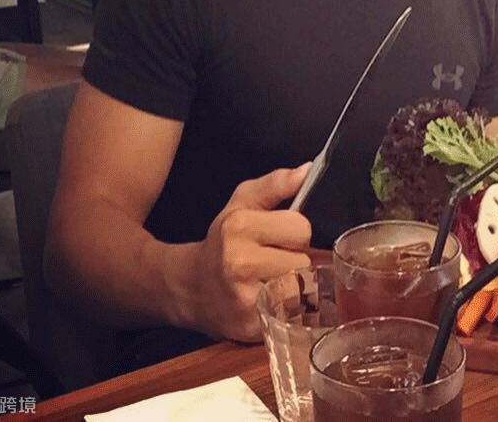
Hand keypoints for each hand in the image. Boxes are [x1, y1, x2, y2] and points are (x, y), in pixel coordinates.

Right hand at [190, 163, 312, 341]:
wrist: (190, 287)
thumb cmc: (223, 240)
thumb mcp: (242, 202)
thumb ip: (275, 184)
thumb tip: (307, 171)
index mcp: (240, 228)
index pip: (301, 228)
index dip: (295, 231)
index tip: (280, 235)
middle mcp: (240, 264)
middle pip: (304, 261)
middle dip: (294, 259)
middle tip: (273, 259)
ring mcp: (245, 299)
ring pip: (300, 288)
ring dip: (292, 284)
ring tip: (270, 278)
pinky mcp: (251, 327)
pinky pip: (290, 312)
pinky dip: (284, 306)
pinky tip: (266, 298)